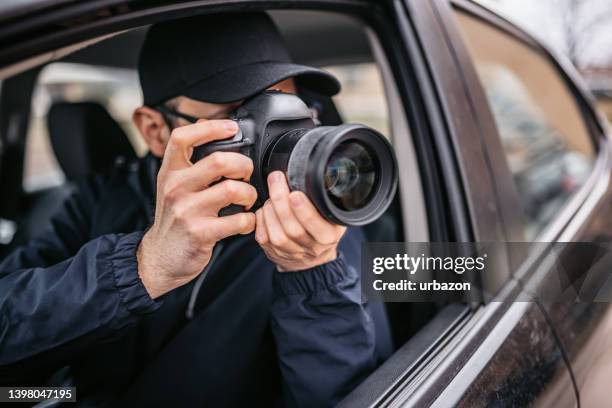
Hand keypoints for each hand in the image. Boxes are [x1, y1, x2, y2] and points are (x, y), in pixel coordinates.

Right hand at [138, 120, 256, 298]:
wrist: (160, 257)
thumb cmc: (174, 218)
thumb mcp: (173, 185)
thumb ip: (188, 159)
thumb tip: (205, 125)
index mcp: (170, 172)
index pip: (182, 137)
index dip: (211, 127)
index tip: (231, 128)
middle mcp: (176, 188)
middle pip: (220, 161)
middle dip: (244, 165)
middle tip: (246, 175)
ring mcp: (188, 211)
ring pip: (234, 189)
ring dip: (250, 194)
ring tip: (248, 201)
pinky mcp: (201, 233)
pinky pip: (239, 220)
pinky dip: (250, 220)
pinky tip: (246, 221)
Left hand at [255, 171, 345, 270]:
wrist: (312, 255)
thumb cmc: (322, 227)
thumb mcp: (332, 213)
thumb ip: (323, 199)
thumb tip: (306, 174)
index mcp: (328, 236)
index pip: (317, 226)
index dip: (305, 211)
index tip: (295, 194)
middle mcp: (312, 248)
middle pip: (293, 229)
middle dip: (281, 202)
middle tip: (276, 179)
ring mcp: (292, 253)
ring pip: (277, 236)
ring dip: (270, 211)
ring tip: (271, 195)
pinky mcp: (275, 253)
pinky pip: (264, 238)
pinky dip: (261, 219)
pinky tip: (265, 208)